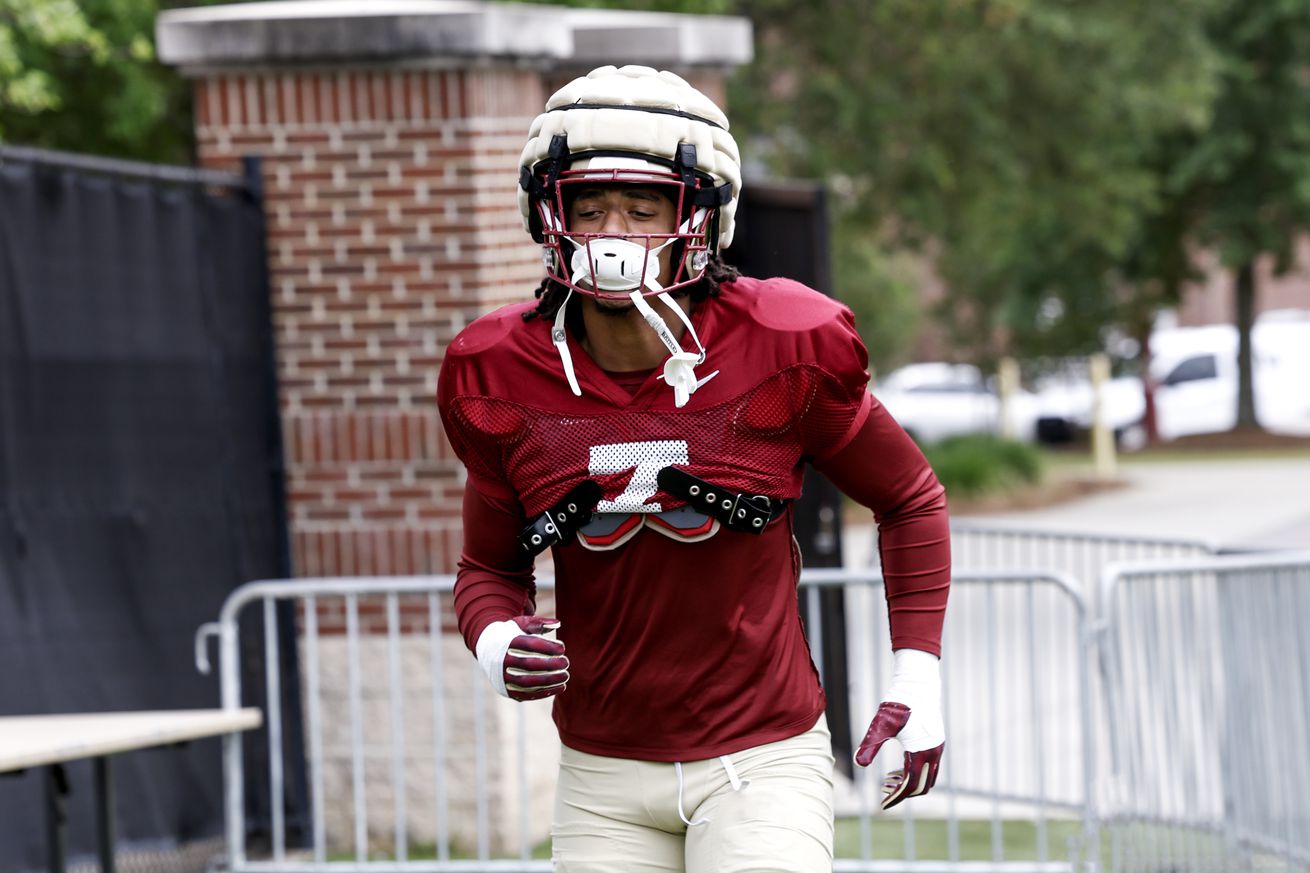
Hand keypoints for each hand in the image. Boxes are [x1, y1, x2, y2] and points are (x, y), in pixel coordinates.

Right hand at [474, 616, 568, 700]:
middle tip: (566, 663)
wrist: (487, 649)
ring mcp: (502, 677)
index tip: (562, 648)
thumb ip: (539, 623)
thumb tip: (558, 623)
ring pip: (527, 682)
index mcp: (506, 643)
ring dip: (549, 681)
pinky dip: (544, 693)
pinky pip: (526, 695)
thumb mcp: (521, 624)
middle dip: (550, 665)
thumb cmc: (510, 634)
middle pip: (528, 664)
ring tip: (565, 676)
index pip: (529, 645)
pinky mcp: (506, 690)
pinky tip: (560, 687)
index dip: (548, 647)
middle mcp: (502, 661)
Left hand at [855, 648, 944, 808]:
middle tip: (882, 790)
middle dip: (902, 793)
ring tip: (887, 779)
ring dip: (909, 784)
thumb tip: (857, 764)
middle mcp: (933, 753)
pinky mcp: (936, 742)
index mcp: (921, 752)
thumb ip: (871, 745)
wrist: (917, 684)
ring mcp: (937, 748)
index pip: (910, 785)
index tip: (882, 804)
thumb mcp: (881, 725)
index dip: (896, 797)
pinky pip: (929, 768)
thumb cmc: (898, 703)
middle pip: (921, 787)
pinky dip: (914, 773)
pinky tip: (897, 769)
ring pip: (927, 778)